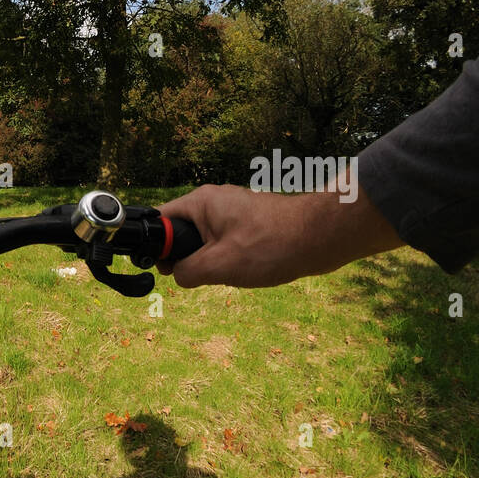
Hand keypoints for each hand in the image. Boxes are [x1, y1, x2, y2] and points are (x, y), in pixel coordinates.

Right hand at [156, 183, 403, 287]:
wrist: (321, 238)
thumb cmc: (271, 246)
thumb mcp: (218, 266)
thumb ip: (186, 272)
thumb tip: (178, 275)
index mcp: (200, 202)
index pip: (160, 220)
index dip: (157, 248)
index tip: (167, 269)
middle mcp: (214, 202)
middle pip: (180, 234)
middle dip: (187, 258)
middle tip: (203, 274)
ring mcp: (233, 212)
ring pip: (203, 242)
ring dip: (209, 262)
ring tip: (230, 271)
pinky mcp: (249, 224)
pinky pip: (223, 244)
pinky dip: (228, 260)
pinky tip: (246, 269)